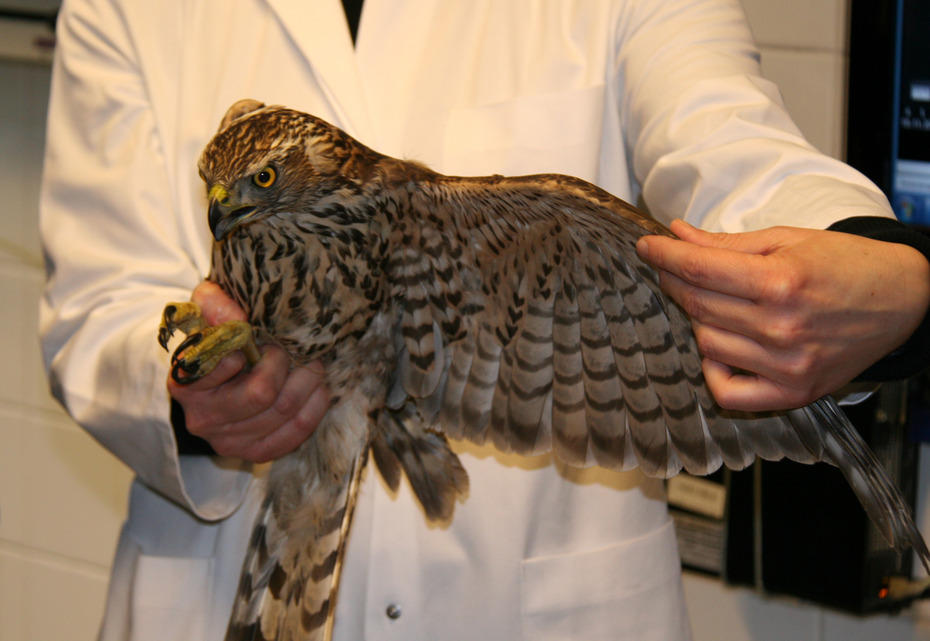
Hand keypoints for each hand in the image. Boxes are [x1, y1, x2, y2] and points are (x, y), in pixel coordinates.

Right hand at [167, 281, 329, 461]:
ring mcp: (229, 442)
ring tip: (309, 362)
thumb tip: (237, 319)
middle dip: (284, 363)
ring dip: (307, 380)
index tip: (251, 336)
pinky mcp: (255, 453)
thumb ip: (215, 304)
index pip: (218, 369)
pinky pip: (298, 431)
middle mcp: (202, 419)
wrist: (219, 375)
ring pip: (285, 411)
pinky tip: (316, 387)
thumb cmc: (216, 340)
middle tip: (289, 347)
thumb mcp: (207, 310)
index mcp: (184, 383)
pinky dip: (315, 405)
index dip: (243, 350)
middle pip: (261, 394)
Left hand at [636, 220, 929, 410]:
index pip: (700, 270)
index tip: (647, 246)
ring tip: (715, 302)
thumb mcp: (787, 240)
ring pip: (706, 343)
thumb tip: (678, 233)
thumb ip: (727, 243)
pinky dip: (714, 370)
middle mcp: (782, 327)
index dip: (665, 255)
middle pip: (698, 305)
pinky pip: (728, 392)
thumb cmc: (847, 264)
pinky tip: (722, 347)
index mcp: (782, 282)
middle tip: (674, 267)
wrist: (904, 299)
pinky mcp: (793, 392)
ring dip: (698, 320)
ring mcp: (786, 365)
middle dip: (676, 280)